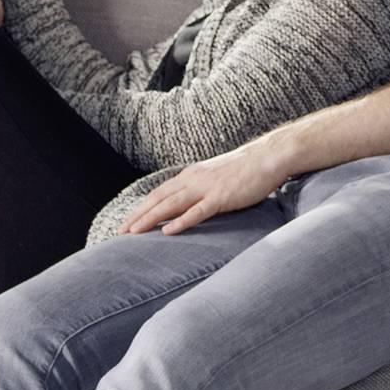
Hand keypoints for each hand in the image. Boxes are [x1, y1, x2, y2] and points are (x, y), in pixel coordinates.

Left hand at [120, 138, 292, 235]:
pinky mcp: (221, 197)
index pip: (159, 193)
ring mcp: (206, 188)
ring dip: (150, 219)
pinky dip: (180, 221)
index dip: (141, 207)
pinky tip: (167, 232)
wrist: (268, 156)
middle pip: (158, 199)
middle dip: (138, 216)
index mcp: (191, 175)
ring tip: (134, 233)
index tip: (127, 221)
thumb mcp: (217, 177)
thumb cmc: (246, 169)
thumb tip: (189, 203)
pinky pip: (197, 211)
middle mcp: (193, 179)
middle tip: (120, 231)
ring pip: (171, 205)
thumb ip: (201, 188)